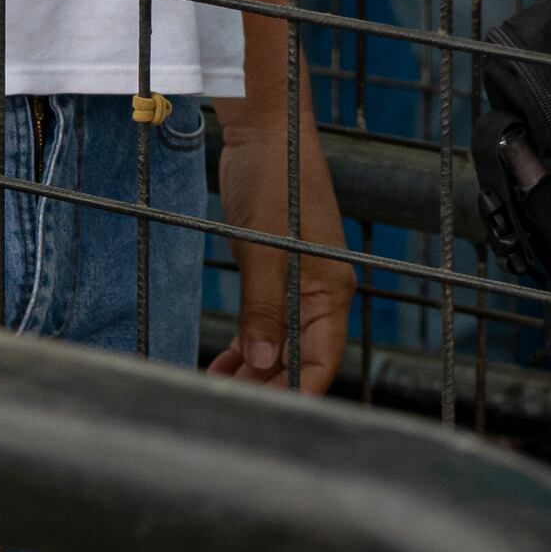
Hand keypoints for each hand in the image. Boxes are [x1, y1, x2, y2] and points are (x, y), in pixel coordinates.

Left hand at [208, 97, 348, 396]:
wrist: (265, 130)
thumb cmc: (273, 180)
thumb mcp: (263, 249)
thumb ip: (263, 308)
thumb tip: (263, 364)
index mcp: (331, 291)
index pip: (320, 362)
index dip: (296, 395)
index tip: (264, 421)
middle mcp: (320, 293)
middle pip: (299, 359)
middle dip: (267, 386)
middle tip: (226, 409)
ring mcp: (299, 282)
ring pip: (280, 343)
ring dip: (253, 369)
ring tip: (219, 392)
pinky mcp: (276, 271)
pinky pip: (266, 321)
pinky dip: (247, 343)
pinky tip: (224, 362)